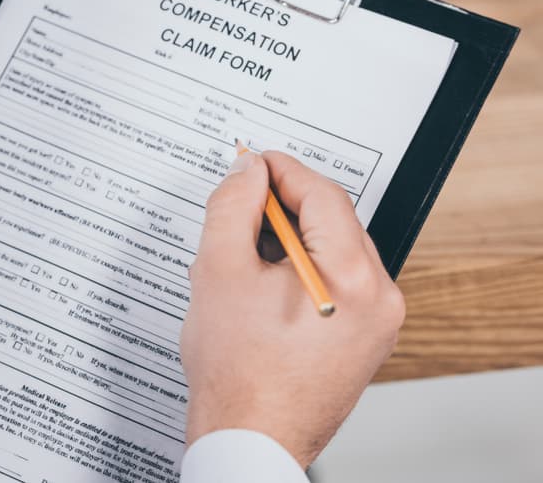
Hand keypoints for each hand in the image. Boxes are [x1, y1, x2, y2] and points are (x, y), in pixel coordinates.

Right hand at [181, 150, 404, 468]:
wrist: (249, 437)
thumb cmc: (237, 373)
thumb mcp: (219, 271)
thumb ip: (231, 207)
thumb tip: (247, 172)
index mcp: (353, 279)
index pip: (323, 195)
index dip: (282, 170)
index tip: (254, 162)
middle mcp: (379, 299)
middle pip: (332, 221)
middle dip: (283, 207)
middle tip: (240, 206)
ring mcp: (378, 323)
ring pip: (334, 250)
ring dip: (291, 240)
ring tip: (244, 257)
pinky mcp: (366, 338)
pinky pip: (338, 281)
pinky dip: (303, 269)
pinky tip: (264, 284)